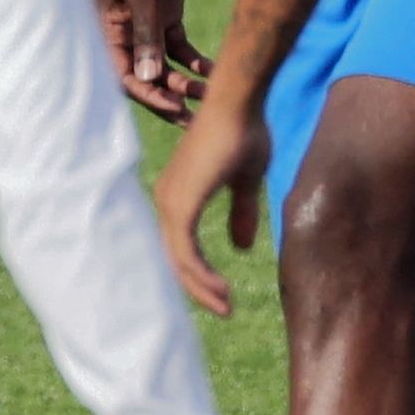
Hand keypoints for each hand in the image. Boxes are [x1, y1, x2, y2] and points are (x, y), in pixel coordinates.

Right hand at [94, 0, 211, 119]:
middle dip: (168, 99)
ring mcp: (144, 23)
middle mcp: (122, 30)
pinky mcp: (165, 14)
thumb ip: (147, 36)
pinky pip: (177, 48)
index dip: (148, 96)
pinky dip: (193, 63)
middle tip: (198, 119)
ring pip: (163, 65)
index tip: (176, 110)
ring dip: (184, 83)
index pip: (122, 74)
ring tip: (212, 95)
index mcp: (106, 27)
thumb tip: (149, 78)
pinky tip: (213, 73)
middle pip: (143, 76)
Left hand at [150, 95, 270, 318]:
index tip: (224, 295)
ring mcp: (171, 203)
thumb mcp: (247, 182)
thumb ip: (241, 214)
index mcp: (179, 196)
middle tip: (224, 310)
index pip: (182, 248)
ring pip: (179, 261)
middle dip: (198, 289)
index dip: (200, 274)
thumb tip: (240, 248)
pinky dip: (201, 274)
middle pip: (176, 260)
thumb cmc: (243, 133)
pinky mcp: (180, 205)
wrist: (237, 104)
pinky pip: (186, 252)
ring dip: (201, 287)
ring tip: (225, 306)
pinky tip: (220, 288)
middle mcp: (167, 201)